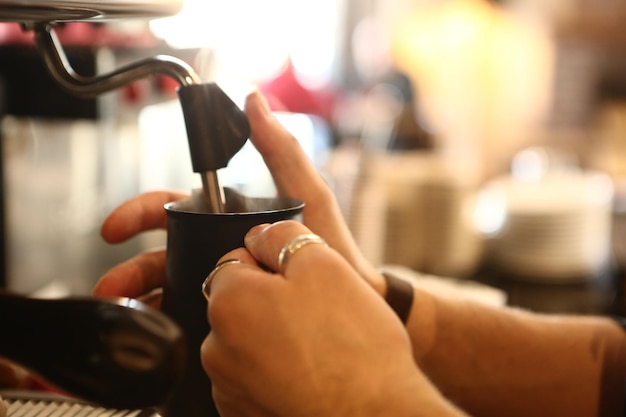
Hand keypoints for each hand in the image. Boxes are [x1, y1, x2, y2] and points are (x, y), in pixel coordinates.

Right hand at [93, 90, 384, 302]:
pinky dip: (166, 322)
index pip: (173, 211)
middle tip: (111, 283)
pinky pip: (189, 316)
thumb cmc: (332, 247)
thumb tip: (254, 101)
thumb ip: (281, 150)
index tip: (116, 226)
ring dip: (140, 298)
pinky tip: (156, 331)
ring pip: (168, 287)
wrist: (353, 301)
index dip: (140, 213)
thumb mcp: (308, 194)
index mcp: (227, 219)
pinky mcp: (229, 312)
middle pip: (160, 253)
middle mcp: (217, 248)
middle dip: (130, 267)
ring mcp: (221, 281)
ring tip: (126, 311)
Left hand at [200, 220, 435, 416]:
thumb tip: (261, 235)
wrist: (374, 415)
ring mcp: (230, 387)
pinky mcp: (246, 414)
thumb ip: (282, 236)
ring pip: (250, 342)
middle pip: (242, 303)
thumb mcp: (322, 263)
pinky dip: (277, 372)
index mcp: (228, 303)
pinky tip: (312, 373)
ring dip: (275, 337)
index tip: (303, 278)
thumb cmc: (352, 343)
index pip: (237, 260)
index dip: (273, 262)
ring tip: (319, 347)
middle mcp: (217, 348)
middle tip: (318, 312)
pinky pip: (257, 377)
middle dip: (272, 300)